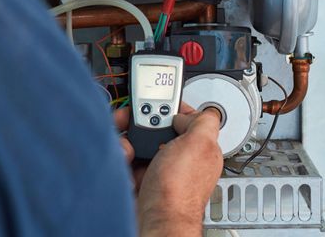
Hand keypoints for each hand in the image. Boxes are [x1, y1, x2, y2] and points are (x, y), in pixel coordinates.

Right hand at [113, 103, 222, 235]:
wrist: (155, 220)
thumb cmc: (178, 190)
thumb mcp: (200, 144)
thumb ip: (203, 120)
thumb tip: (186, 113)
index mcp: (197, 146)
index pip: (183, 117)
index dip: (168, 107)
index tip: (155, 104)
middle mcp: (178, 156)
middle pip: (156, 126)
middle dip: (140, 124)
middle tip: (134, 126)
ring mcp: (158, 166)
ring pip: (137, 139)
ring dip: (127, 141)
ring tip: (129, 151)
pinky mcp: (139, 176)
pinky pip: (125, 157)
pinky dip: (121, 156)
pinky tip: (125, 164)